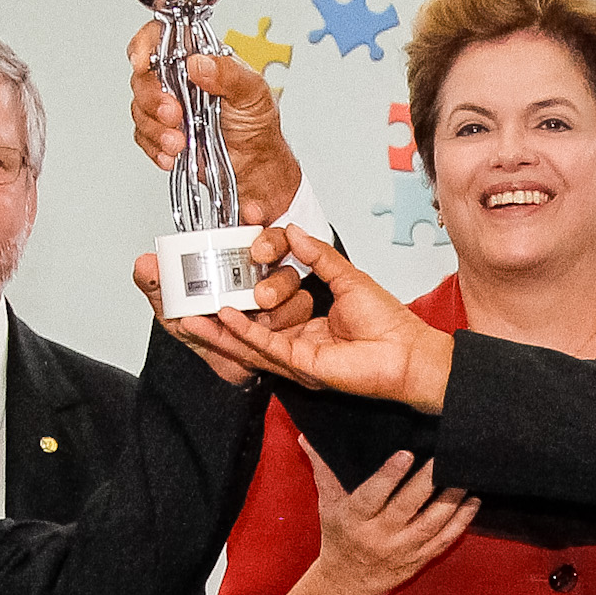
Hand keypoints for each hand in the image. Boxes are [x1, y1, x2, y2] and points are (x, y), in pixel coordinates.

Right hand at [128, 19, 303, 225]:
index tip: (142, 63)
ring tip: (179, 141)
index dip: (145, 45)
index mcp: (198, 59)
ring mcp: (168, 106)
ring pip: (140, 109)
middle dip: (153, 99)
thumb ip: (228, 73)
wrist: (255, 163)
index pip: (162, 38)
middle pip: (144, 77)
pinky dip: (155, 147)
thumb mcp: (253, 91)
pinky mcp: (162, 132)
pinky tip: (172, 152)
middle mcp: (179, 80)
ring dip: (156, 128)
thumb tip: (199, 63)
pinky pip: (144, 136)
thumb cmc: (257, 123)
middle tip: (175, 114)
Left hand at [131, 227, 324, 385]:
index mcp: (235, 260)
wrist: (219, 366)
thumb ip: (156, 286)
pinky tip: (264, 324)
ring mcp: (282, 297)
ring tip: (259, 301)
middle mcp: (261, 273)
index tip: (252, 212)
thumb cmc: (202, 332)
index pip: (250, 228)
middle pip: (283, 245)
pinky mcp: (295, 320)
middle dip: (273, 244)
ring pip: (294, 279)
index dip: (255, 216)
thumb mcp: (171, 308)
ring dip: (278, 289)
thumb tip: (145, 264)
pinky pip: (301, 312)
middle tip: (259, 253)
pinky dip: (282, 319)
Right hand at [179, 228, 456, 409]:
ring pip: (248, 343)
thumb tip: (291, 229)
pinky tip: (222, 316)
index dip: (238, 294)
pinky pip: (266, 346)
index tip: (218, 275)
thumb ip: (317, 254)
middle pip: (246, 331)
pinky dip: (243, 331)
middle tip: (186, 305)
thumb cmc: (387, 322)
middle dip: (214, 320)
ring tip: (187, 317)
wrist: (408, 351)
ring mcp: (296, 356)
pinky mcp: (301, 364)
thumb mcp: (346, 276)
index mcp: (304, 325)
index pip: (262, 311)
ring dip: (218, 330)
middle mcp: (295, 343)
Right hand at [307, 439, 478, 594]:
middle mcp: (379, 536)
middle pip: (406, 508)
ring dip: (451, 501)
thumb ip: (324, 470)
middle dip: (427, 483)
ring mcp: (402, 550)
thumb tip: (309, 436)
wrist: (349, 582)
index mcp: (354, 519)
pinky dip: (461, 522)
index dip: (388, 476)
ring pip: (430, 524)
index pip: (371, 496)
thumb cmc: (339, 535)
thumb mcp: (328, 504)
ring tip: (465, 477)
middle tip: (445, 458)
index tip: (406, 454)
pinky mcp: (419, 559)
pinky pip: (443, 541)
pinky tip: (473, 502)